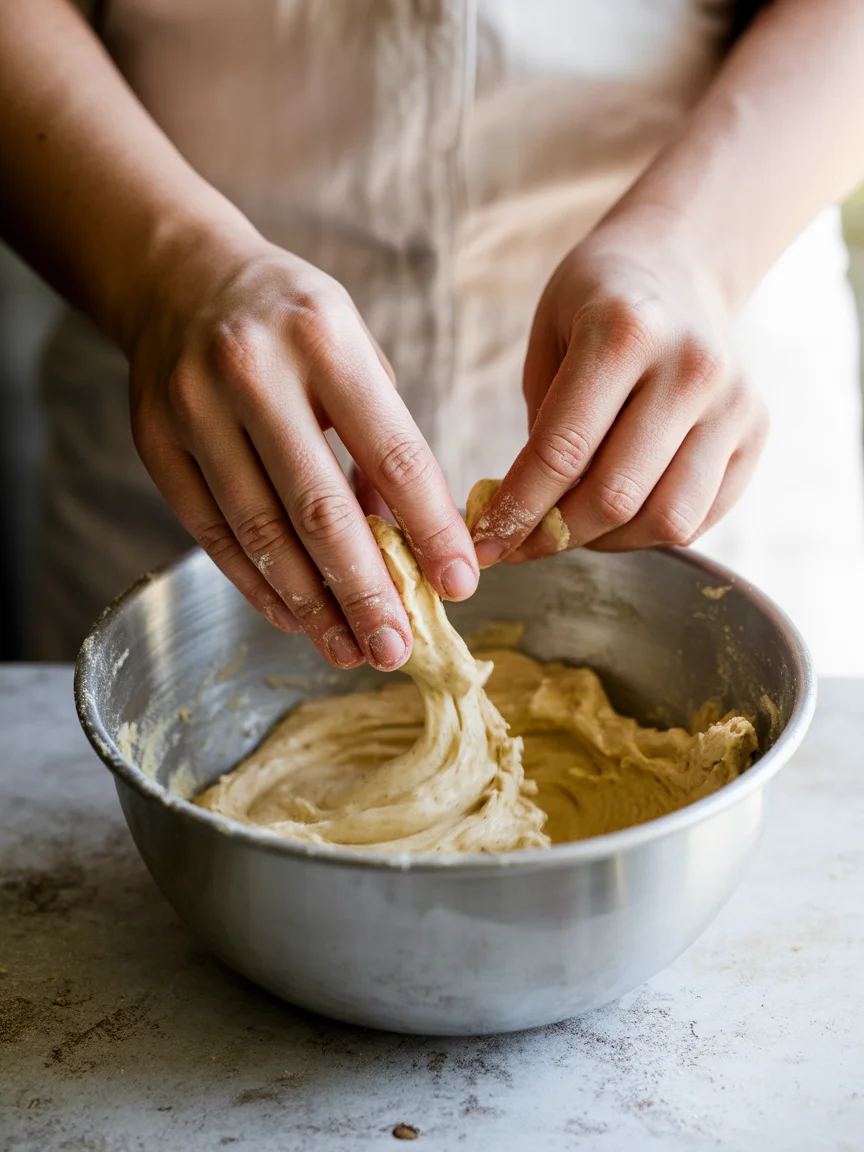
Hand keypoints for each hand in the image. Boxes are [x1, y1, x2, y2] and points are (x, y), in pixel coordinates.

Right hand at [128, 226, 477, 670]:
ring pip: (261, 532)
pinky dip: (256, 583)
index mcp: (324, 340)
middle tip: (398, 648)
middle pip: (319, 508)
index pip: (392, 454)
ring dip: (311, 604)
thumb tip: (407, 540)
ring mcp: (195, 410)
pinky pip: (212, 533)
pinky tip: (294, 617)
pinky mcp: (156, 445)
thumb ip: (383, 438)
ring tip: (349, 649)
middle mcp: (253, 372)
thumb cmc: (291, 320)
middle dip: (366, 590)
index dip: (430, 528)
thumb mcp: (355, 350)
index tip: (459, 584)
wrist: (179, 277)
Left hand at [470, 213, 768, 564]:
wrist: (678, 263)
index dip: (516, 512)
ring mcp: (733, 403)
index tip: (484, 546)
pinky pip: (698, 518)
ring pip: (666, 520)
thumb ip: (540, 429)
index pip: (562, 452)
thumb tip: (524, 524)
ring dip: (606, 542)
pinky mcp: (756, 433)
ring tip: (571, 527)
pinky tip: (618, 514)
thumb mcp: (547, 340)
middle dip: (555, 536)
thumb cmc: (596, 306)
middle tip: (521, 545)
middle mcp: (691, 367)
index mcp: (625, 331)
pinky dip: (648, 533)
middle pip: (615, 495)